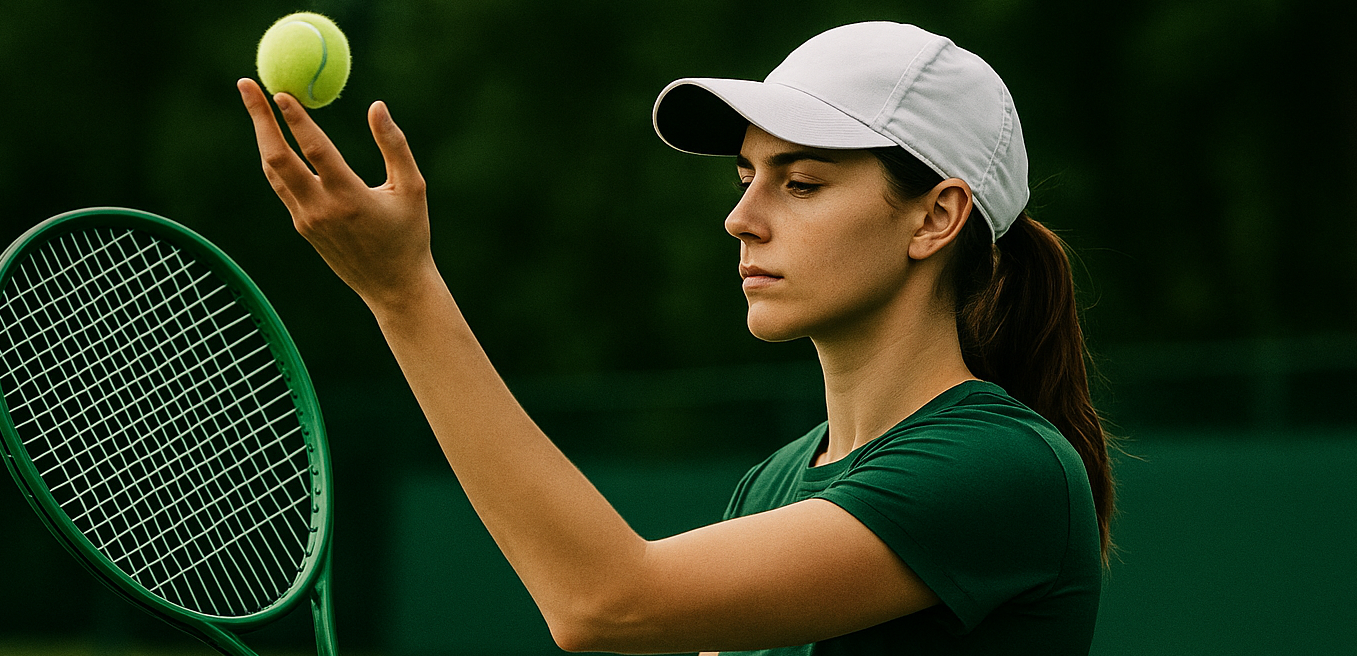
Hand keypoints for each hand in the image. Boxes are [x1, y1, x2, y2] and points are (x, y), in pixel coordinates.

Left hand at [237, 78, 436, 308]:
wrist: (393, 287)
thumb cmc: (410, 235)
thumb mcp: (412, 189)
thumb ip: (394, 146)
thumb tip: (376, 106)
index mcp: (350, 198)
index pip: (315, 150)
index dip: (296, 119)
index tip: (280, 91)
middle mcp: (321, 209)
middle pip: (277, 158)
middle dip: (259, 119)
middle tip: (248, 85)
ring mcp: (307, 220)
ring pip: (273, 172)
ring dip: (262, 136)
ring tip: (255, 103)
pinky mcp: (303, 227)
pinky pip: (282, 186)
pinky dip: (275, 158)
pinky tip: (274, 139)